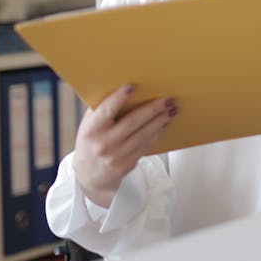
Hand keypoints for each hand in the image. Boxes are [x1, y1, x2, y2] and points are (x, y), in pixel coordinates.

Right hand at [72, 84, 176, 207]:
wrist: (90, 174)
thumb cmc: (91, 142)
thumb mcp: (88, 125)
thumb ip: (101, 109)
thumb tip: (120, 86)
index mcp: (91, 130)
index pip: (106, 111)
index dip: (119, 98)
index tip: (132, 86)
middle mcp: (104, 144)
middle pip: (132, 122)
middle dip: (153, 109)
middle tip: (167, 99)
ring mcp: (116, 156)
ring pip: (143, 135)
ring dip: (160, 120)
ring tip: (172, 109)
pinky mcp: (127, 165)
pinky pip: (146, 145)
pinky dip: (157, 133)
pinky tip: (165, 123)